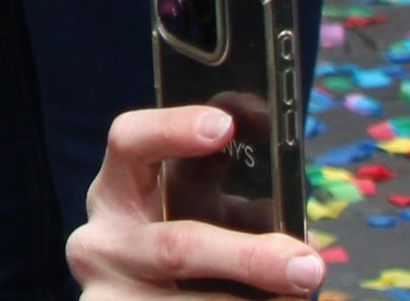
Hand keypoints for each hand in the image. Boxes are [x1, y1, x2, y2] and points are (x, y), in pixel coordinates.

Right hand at [71, 104, 325, 298]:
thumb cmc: (183, 252)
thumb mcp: (195, 212)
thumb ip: (227, 191)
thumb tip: (288, 190)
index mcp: (117, 193)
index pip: (129, 144)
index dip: (172, 129)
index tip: (225, 126)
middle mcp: (102, 243)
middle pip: (177, 247)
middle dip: (249, 259)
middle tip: (308, 266)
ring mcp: (110, 296)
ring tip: (299, 299)